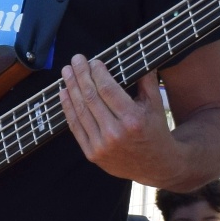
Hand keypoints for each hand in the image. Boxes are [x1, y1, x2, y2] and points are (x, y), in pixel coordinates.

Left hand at [60, 55, 175, 183]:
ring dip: (71, 88)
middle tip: (75, 59)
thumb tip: (138, 54)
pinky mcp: (92, 154)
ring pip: (80, 110)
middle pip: (91, 97)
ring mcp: (101, 145)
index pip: (108, 89)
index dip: (97, 72)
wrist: (155, 166)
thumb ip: (147, 80)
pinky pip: (76, 127)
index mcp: (133, 119)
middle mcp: (115, 133)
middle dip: (81, 75)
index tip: (93, 61)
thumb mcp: (156, 105)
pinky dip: (67, 108)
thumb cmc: (155, 130)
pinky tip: (64, 93)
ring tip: (66, 72)